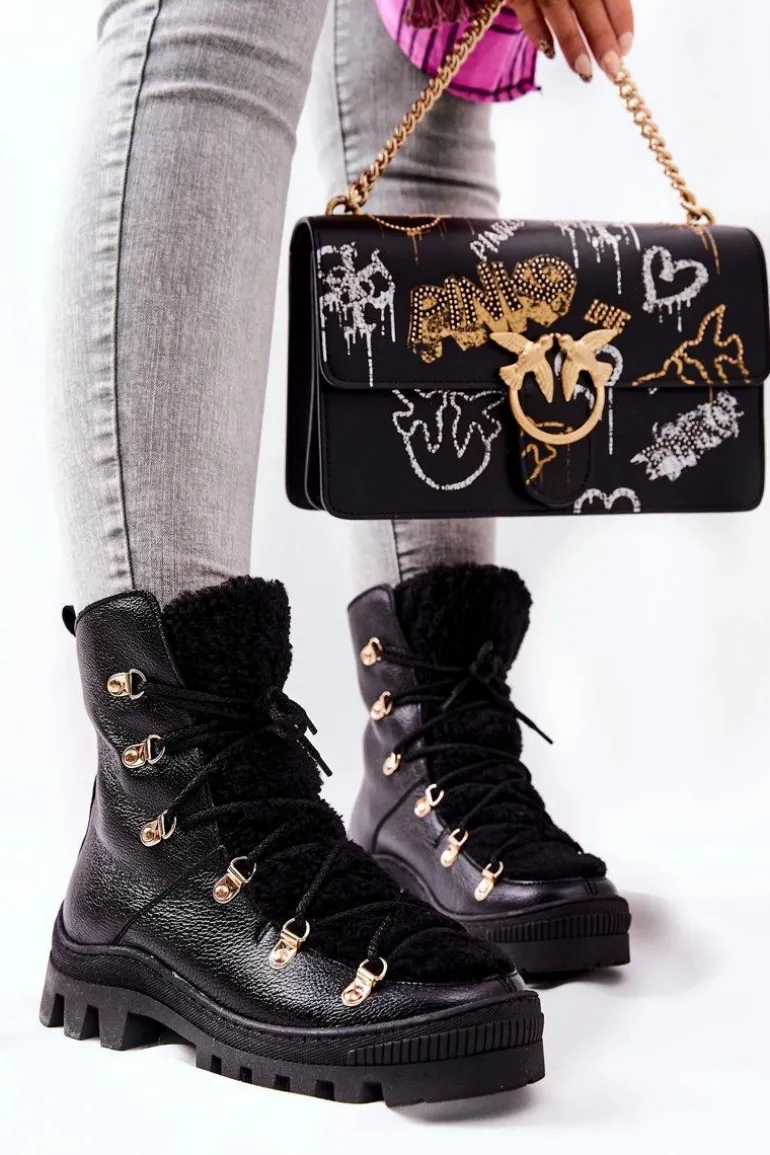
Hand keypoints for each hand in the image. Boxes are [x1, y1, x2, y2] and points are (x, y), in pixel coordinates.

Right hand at [509, 1, 633, 80]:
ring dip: (572, 43)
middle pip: (587, 2)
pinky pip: (524, 10)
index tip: (626, 47)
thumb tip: (616, 23)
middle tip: (612, 69)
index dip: (621, 18)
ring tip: (584, 71)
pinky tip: (549, 53)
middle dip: (601, 38)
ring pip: (557, 9)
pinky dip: (536, 32)